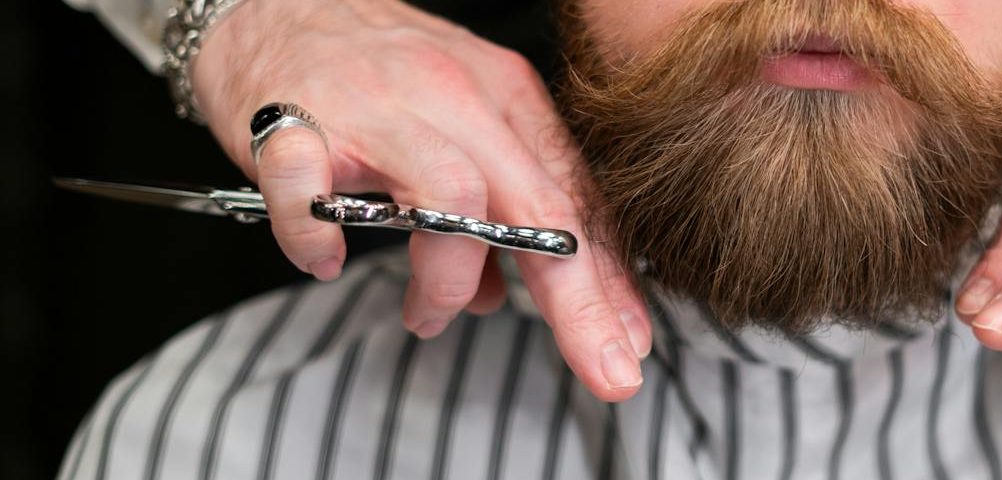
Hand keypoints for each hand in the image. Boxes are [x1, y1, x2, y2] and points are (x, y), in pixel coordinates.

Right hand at [192, 0, 649, 400]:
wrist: (269, 5)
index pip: (574, 201)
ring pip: (450, 199)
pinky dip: (319, 238)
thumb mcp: (458, 125)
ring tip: (427, 315)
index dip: (609, 280)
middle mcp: (455, 97)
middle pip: (536, 208)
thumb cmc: (372, 73)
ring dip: (447, 278)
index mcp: (505, 99)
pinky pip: (312, 192)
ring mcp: (379, 108)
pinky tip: (326, 261)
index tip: (632, 343)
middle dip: (577, 300)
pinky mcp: (295, 121)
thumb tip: (495, 298)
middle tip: (603, 367)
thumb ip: (490, 210)